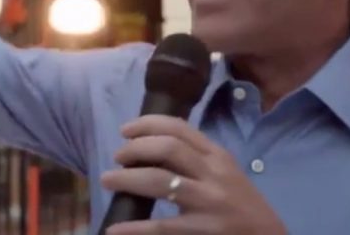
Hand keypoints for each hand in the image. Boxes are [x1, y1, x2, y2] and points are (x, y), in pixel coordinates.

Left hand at [101, 115, 286, 234]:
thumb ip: (198, 156)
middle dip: (135, 149)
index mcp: (218, 156)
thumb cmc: (243, 205)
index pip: (180, 128)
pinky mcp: (204, 230)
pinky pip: (161, 226)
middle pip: (168, 147)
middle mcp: (214, 174)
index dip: (147, 124)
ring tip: (107, 180)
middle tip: (117, 157)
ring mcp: (208, 201)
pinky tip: (114, 229)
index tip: (126, 130)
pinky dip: (133, 227)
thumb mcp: (226, 172)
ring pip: (159, 181)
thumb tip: (156, 141)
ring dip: (126, 179)